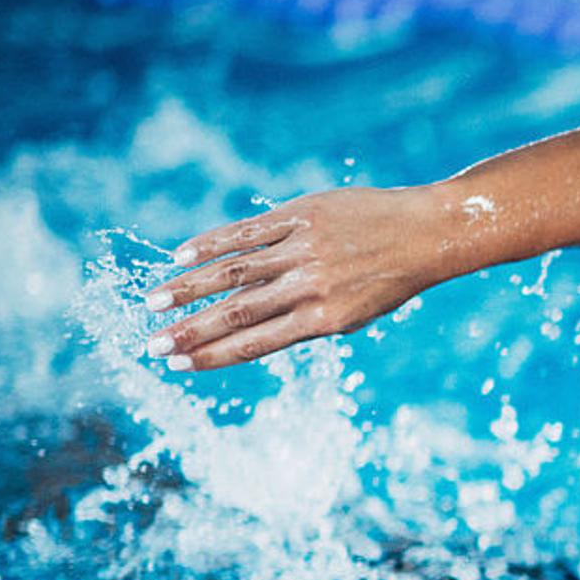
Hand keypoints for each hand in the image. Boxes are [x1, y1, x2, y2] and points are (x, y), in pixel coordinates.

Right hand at [146, 185, 449, 370]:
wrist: (427, 233)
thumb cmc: (390, 278)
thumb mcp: (355, 312)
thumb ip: (307, 320)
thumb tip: (253, 328)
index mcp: (325, 319)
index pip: (257, 342)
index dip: (214, 355)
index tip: (178, 364)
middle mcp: (310, 286)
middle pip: (237, 312)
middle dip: (191, 330)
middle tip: (152, 344)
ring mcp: (304, 249)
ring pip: (235, 272)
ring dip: (190, 288)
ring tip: (154, 301)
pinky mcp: (302, 215)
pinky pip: (249, 231)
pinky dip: (213, 243)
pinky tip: (182, 255)